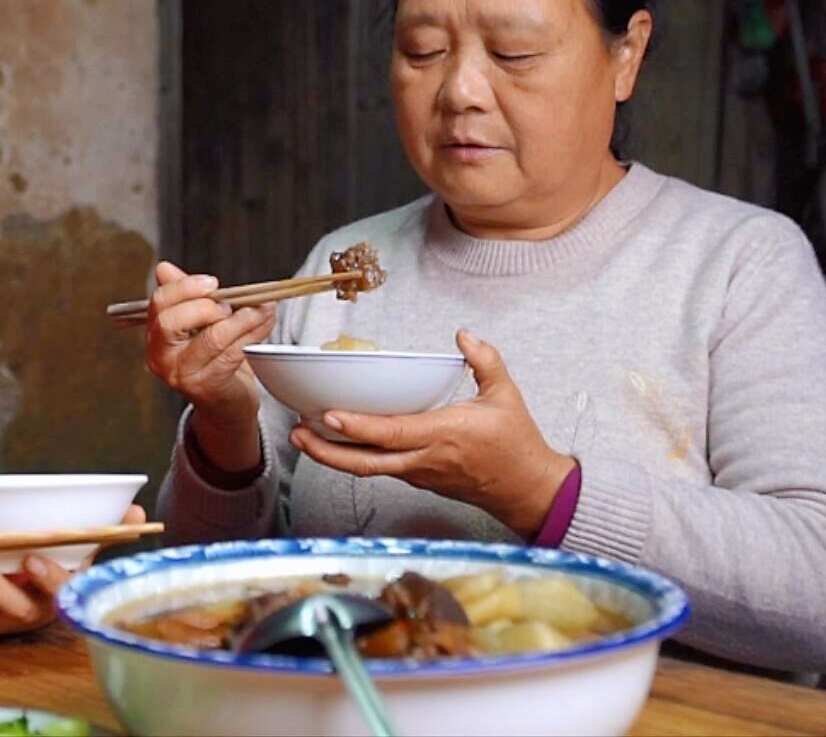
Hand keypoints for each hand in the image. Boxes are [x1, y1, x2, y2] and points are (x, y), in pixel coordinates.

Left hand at [0, 505, 146, 636]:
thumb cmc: (53, 558)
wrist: (26, 586)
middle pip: (17, 609)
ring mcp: (3, 621)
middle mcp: (34, 611)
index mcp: (62, 591)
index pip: (61, 591)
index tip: (32, 558)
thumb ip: (106, 527)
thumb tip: (139, 513)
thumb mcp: (79, 543)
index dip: (49, 577)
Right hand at [147, 261, 274, 471]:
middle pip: (171, 322)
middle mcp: (162, 357)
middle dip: (204, 306)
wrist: (225, 405)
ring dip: (242, 318)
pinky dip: (253, 333)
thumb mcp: (195, 326)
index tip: (212, 282)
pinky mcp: (208, 387)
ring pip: (211, 338)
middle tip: (228, 304)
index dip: (185, 288)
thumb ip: (184, 296)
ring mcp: (183, 375)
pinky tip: (265, 322)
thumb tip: (164, 269)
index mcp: (156, 336)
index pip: (159, 304)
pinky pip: (232, 353)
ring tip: (262, 307)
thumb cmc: (211, 361)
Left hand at [290, 330, 574, 537]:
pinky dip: (355, 457)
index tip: (328, 415)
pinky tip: (338, 441)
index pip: (391, 434)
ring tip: (304, 435)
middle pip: (365, 462)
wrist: (529, 490)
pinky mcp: (419, 479)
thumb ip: (484, 361)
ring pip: (368, 469)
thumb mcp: (506, 395)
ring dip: (333, 455)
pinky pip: (381, 469)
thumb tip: (464, 335)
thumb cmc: (517, 444)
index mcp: (443, 435)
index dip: (357, 427)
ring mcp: (419, 473)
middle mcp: (425, 458)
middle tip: (296, 432)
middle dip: (325, 451)